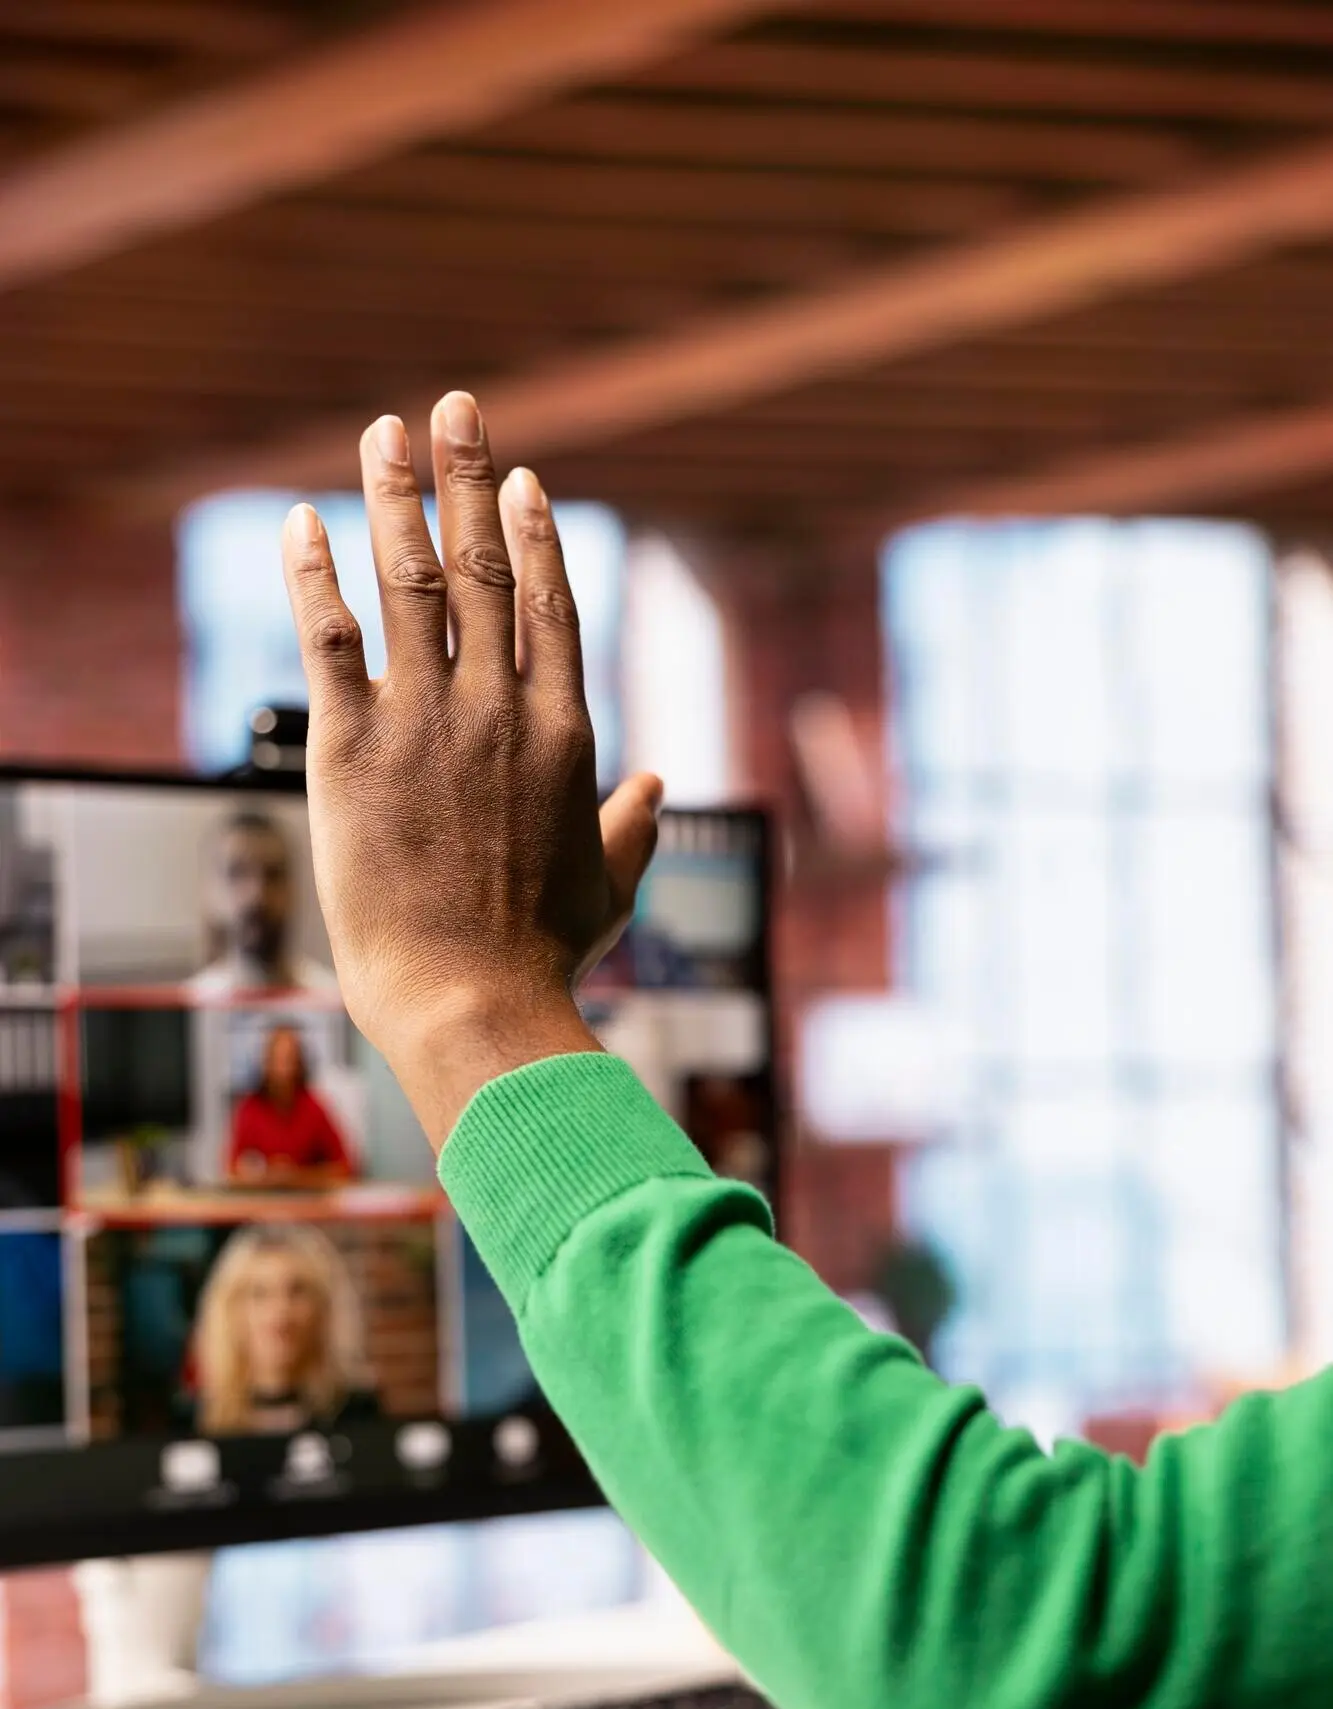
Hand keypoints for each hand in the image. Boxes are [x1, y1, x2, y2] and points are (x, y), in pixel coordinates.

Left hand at [281, 391, 662, 1148]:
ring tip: (381, 431)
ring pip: (409, 579)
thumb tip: (662, 788)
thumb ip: (635, 826)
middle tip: (455, 408)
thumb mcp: (609, 886)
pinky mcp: (353, 745)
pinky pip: (329, 636)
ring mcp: (426, 719)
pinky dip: (311, 572)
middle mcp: (499, 706)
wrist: (468, 997)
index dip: (536, 532)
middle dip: (468, 476)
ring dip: (393, 494)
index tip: (522, 477)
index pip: (551, 603)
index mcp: (565, 732)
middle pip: (485, 565)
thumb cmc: (542, 954)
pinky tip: (299, 520)